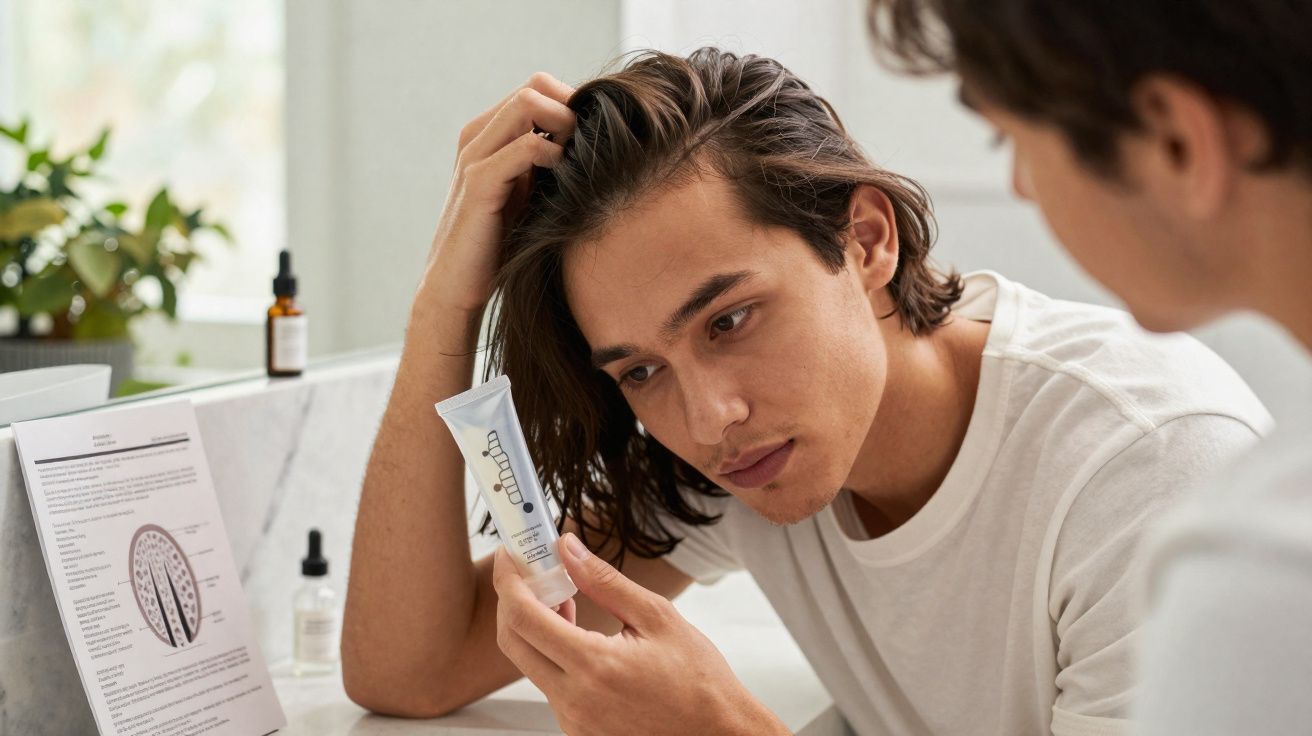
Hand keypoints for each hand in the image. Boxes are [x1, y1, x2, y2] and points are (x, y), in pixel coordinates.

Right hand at [421, 73, 575, 312]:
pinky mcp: (479, 183)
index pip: (537, 88)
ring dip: (566, 125)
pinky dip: (554, 154)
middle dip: (572, 109)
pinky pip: (525, 146)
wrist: (457, 286)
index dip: (571, 103)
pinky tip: (566, 179)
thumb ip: (547, 165)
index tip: (593, 138)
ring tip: (579, 159)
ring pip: (527, 104)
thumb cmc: (498, 244)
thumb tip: (593, 145)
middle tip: (591, 146)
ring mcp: (474, 156)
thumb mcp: (528, 194)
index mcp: (487, 135)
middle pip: (534, 86)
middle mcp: (477, 136)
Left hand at [492, 533, 788, 735]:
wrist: (716, 732)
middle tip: (528, 571)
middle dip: (512, 600)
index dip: (509, 580)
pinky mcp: (577, 730)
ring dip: (534, 627)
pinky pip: (548, 684)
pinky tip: (575, 634)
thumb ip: (604, 581)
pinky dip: (551, 653)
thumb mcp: (656, 617)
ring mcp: (573, 720)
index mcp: (593, 666)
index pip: (524, 616)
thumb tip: (568, 549)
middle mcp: (574, 699)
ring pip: (529, 663)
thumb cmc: (697, 679)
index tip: (511, 556)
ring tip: (562, 598)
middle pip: (512, 641)